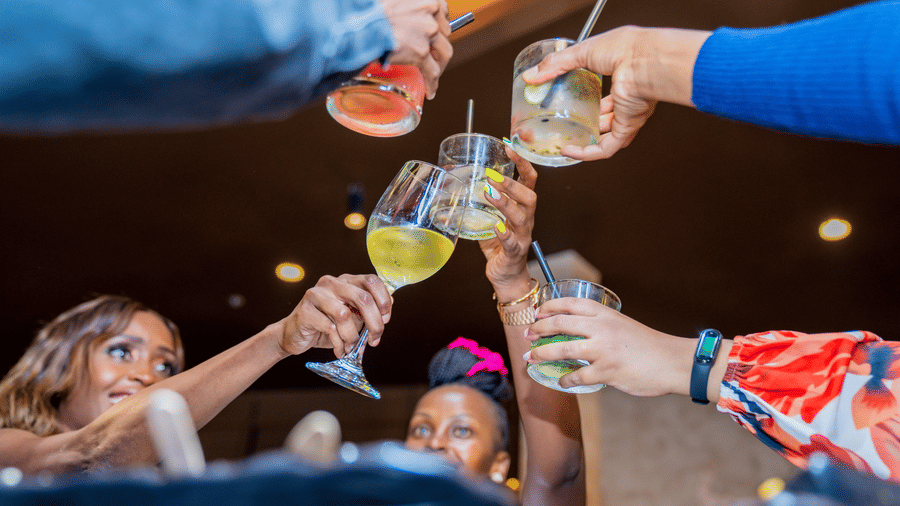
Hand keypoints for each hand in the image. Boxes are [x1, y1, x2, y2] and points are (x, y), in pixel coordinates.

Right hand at [278, 274, 391, 357]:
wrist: (294, 336)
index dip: (383, 301)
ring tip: (351, 346)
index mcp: (345, 281)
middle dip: (374, 323)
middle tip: (375, 338)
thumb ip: (367, 308)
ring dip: (352, 337)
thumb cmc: (326, 325)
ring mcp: (316, 295)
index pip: (371, 281)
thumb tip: (391, 302)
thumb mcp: (351, 316)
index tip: (386, 319)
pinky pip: (330, 328)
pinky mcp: (305, 311)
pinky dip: (339, 344)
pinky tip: (339, 350)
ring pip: (345, 315)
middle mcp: (331, 283)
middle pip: (362, 298)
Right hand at [379, 0, 451, 99]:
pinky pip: (432, 72)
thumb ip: (407, 8)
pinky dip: (432, 83)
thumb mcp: (395, 2)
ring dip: (439, 65)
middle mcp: (431, 12)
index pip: (443, 12)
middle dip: (438, 45)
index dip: (439, 26)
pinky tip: (430, 90)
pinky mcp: (420, 52)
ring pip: (444, 54)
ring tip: (432, 74)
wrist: (360, 23)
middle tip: (431, 55)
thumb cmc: (372, 12)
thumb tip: (405, 18)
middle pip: (445, 34)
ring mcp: (428, 32)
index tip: (435, 34)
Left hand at [478, 147, 537, 295]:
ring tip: (490, 193)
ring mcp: (523, 237)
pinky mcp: (515, 253)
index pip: (528, 180)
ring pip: (522, 217)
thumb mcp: (488, 220)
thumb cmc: (499, 247)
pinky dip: (505, 234)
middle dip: (512, 183)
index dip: (522, 163)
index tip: (510, 145)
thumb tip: (455, 186)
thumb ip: (478, 205)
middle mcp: (526, 220)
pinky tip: (496, 227)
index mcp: (522, 208)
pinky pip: (513, 242)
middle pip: (529, 196)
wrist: (506, 277)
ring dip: (506, 203)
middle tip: (492, 174)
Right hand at [521, 26, 708, 159]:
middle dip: (590, 124)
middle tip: (569, 126)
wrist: (644, 60)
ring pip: (607, 136)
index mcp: (624, 78)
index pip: (608, 94)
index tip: (574, 103)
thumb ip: (555, 65)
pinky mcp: (626, 128)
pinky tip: (569, 152)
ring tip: (565, 143)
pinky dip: (586, 154)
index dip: (591, 100)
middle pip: (609, 118)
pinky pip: (605, 148)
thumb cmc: (625, 48)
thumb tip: (532, 76)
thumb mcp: (582, 52)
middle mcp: (629, 99)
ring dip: (587, 142)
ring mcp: (628, 115)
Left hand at [525, 297, 693, 396]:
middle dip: (538, 329)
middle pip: (559, 323)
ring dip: (542, 354)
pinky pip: (577, 376)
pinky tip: (560, 380)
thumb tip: (575, 333)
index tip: (536, 313)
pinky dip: (565, 379)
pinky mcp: (607, 372)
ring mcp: (603, 350)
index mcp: (605, 313)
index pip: (569, 303)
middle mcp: (601, 328)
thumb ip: (601, 326)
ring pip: (563, 349)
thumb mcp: (622, 325)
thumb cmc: (648, 345)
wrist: (673, 361)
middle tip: (528, 335)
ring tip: (530, 358)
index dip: (548, 307)